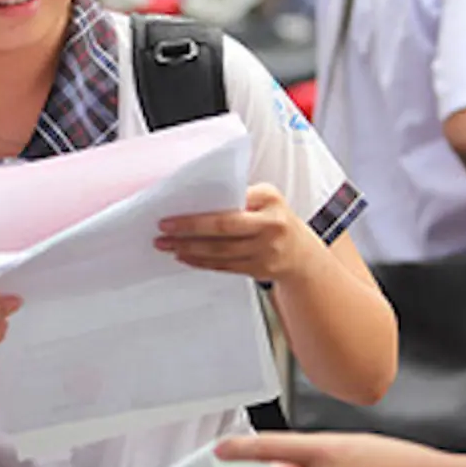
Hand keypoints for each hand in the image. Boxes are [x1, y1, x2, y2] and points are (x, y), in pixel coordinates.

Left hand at [156, 184, 322, 282]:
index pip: (230, 206)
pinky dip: (201, 262)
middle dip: (188, 232)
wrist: (301, 253)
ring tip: (167, 245)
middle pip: (222, 231)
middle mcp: (270, 226)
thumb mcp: (267, 198)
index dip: (198, 215)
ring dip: (189, 249)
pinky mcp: (258, 270)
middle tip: (163, 231)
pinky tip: (184, 257)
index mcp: (270, 201)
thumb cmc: (277, 219)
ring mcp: (266, 252)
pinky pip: (224, 267)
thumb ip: (240, 196)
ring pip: (219, 252)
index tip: (172, 214)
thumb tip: (198, 197)